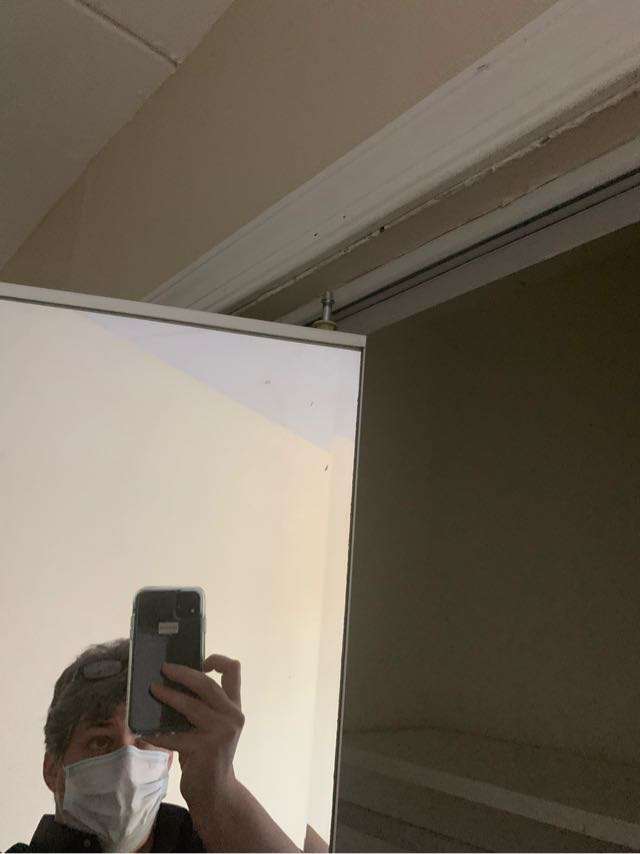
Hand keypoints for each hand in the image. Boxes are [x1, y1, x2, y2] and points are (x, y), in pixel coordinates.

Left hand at [148, 654, 244, 836]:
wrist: (215, 791)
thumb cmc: (208, 754)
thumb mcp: (212, 726)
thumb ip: (203, 705)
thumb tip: (170, 681)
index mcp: (234, 707)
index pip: (233, 671)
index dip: (217, 660)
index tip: (200, 660)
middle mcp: (232, 716)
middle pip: (207, 684)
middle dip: (184, 673)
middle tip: (164, 668)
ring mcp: (221, 732)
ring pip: (191, 706)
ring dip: (168, 696)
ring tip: (152, 689)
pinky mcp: (205, 749)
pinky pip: (175, 736)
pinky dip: (157, 733)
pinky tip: (143, 731)